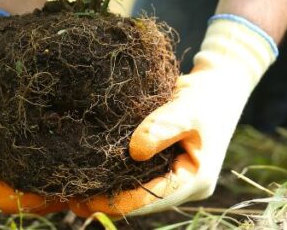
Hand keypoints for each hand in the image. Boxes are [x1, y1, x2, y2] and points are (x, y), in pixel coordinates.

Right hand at [0, 6, 66, 213]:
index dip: (23, 201)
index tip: (51, 195)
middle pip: (17, 200)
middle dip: (46, 199)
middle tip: (80, 194)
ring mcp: (0, 168)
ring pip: (30, 190)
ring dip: (55, 189)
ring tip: (87, 184)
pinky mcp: (19, 157)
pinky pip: (39, 173)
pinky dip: (58, 173)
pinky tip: (84, 166)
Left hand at [69, 15, 277, 216]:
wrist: (219, 85)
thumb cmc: (206, 96)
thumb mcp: (189, 108)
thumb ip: (164, 126)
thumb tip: (135, 150)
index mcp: (196, 179)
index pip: (152, 198)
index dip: (117, 201)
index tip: (84, 198)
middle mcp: (184, 186)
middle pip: (140, 202)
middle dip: (106, 200)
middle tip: (67, 198)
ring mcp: (174, 179)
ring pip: (136, 193)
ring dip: (107, 191)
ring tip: (68, 192)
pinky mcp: (163, 168)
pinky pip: (136, 179)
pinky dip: (112, 178)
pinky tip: (85, 175)